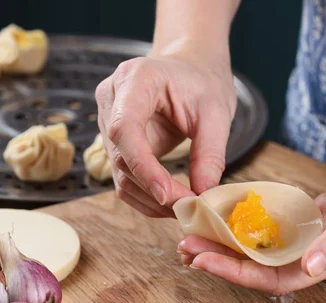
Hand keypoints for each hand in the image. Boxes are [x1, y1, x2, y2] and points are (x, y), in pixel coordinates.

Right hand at [95, 45, 236, 216]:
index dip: (143, 166)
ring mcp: (108, 120)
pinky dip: (147, 196)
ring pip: (119, 173)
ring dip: (150, 199)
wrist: (191, 70)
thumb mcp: (217, 113)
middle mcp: (112, 98)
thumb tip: (203, 194)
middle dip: (154, 189)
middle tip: (190, 208)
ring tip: (186, 208)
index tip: (167, 193)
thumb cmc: (203, 83)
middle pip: (121, 156)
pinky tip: (173, 202)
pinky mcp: (114, 141)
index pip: (125, 129)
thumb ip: (210, 153)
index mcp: (135, 79)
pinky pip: (125, 176)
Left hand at [177, 116, 325, 293]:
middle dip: (227, 260)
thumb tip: (313, 268)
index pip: (280, 278)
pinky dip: (258, 222)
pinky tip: (236, 215)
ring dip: (238, 242)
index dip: (240, 274)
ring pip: (272, 247)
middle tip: (188, 247)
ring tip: (204, 233)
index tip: (205, 262)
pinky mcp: (324, 213)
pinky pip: (284, 225)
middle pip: (268, 266)